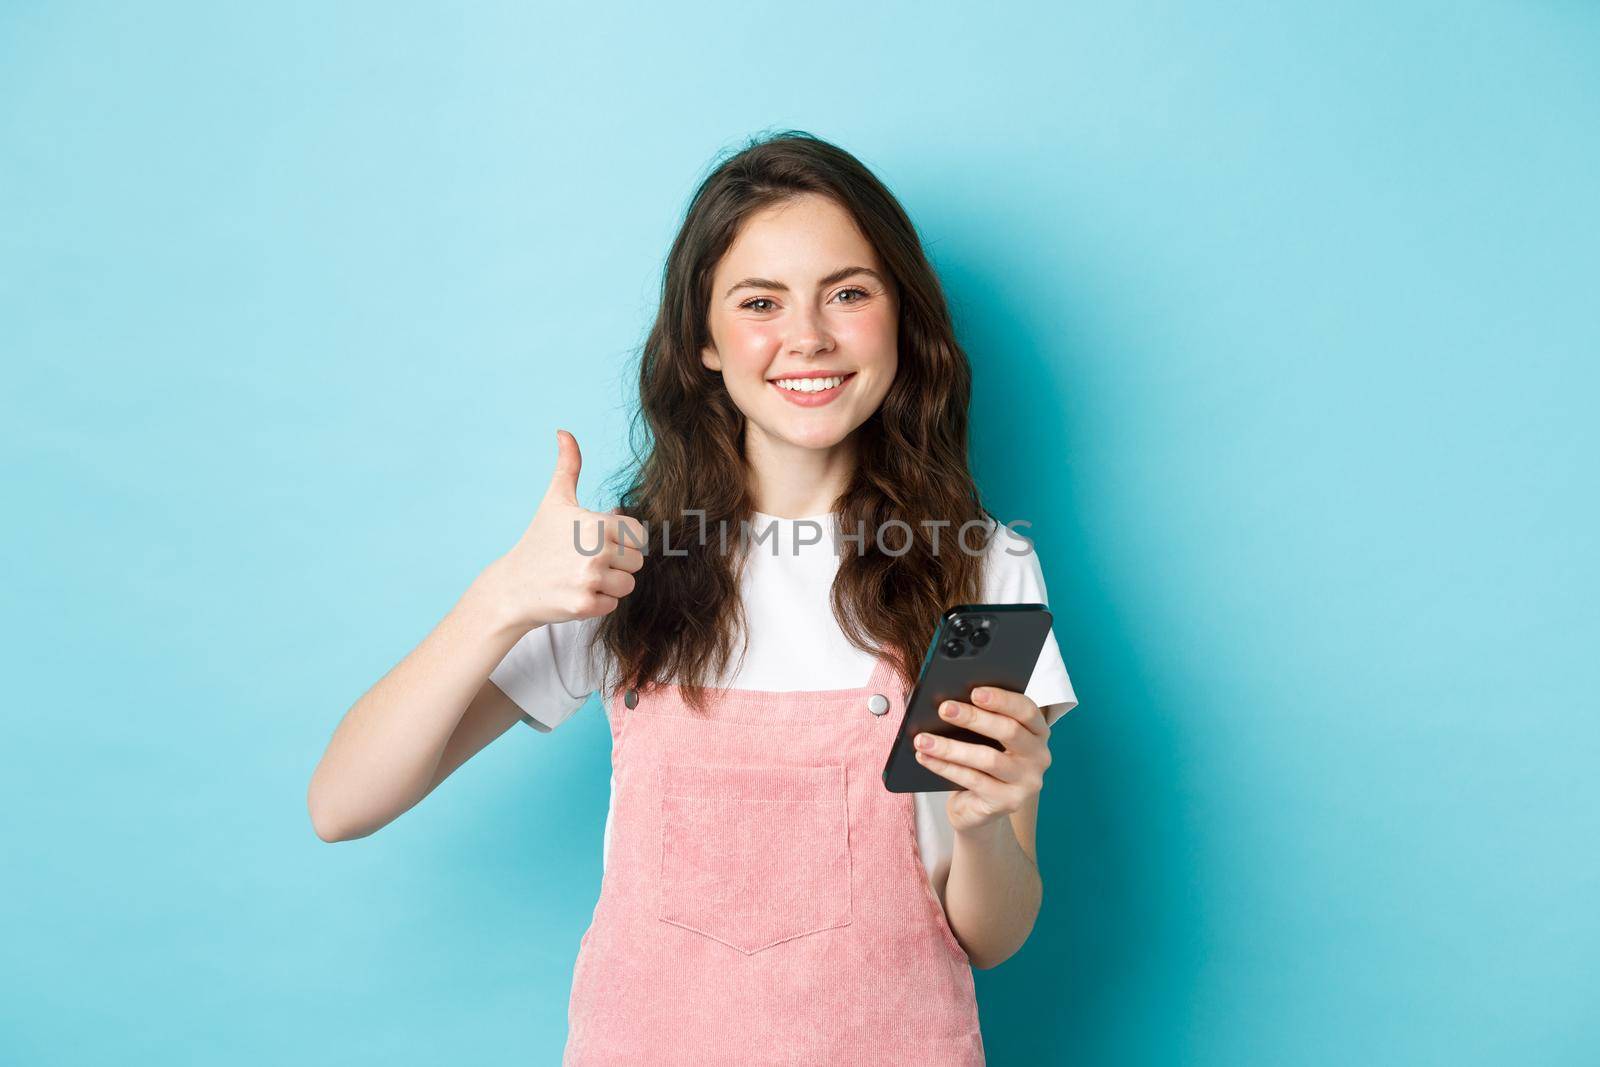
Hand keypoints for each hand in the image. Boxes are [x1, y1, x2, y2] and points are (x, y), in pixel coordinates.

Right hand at [473, 429, 646, 630]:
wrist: (512, 586)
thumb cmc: (539, 540)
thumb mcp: (555, 500)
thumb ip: (568, 466)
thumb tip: (564, 431)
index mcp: (598, 523)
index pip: (639, 536)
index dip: (621, 540)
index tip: (597, 541)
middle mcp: (597, 550)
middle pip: (636, 562)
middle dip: (616, 564)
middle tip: (585, 561)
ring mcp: (590, 579)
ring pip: (627, 585)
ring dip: (608, 585)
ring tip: (580, 576)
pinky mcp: (585, 605)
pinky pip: (613, 605)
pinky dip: (597, 602)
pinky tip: (574, 592)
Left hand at [913, 686, 1051, 833]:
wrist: (983, 808)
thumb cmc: (984, 762)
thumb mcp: (988, 738)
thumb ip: (982, 718)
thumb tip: (950, 701)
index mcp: (1037, 732)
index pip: (1026, 710)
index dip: (1002, 699)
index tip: (974, 691)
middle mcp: (1039, 756)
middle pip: (1009, 731)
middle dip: (973, 717)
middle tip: (944, 709)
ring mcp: (1026, 782)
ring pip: (988, 759)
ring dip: (951, 747)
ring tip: (923, 739)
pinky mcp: (1007, 802)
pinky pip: (972, 780)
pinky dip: (945, 767)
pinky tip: (925, 757)